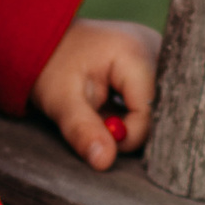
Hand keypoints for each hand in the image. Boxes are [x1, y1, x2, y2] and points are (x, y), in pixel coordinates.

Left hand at [31, 17, 159, 171]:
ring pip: (158, 104)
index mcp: (134, 53)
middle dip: (133, 126)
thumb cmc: (51, 68)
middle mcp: (154, 47)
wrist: (44, 42)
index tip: (101, 137)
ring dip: (133, 117)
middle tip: (103, 122)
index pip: (148, 111)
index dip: (127, 135)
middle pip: (160, 106)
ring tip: (106, 107)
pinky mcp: (155, 60)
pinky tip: (114, 101)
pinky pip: (155, 95)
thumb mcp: (62, 102)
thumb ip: (83, 131)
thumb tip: (104, 162)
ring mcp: (157, 52)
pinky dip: (135, 108)